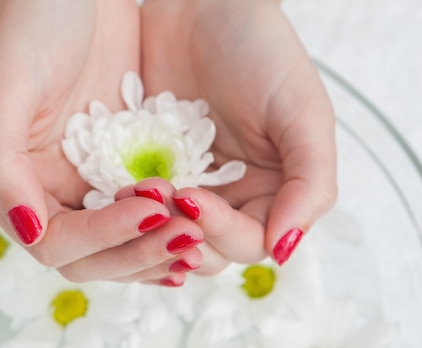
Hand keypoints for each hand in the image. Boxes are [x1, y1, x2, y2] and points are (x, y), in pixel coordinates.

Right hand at [0, 0, 202, 283]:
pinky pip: (145, 213)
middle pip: (91, 257)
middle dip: (138, 252)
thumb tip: (28, 233)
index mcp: (13, 184)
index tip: (149, 208)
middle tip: (186, 236)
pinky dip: (168, 226)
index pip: (55, 243)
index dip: (101, 237)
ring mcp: (86, 184)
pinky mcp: (119, 169)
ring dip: (158, 247)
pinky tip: (200, 227)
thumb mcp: (1, 88)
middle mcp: (47, 194)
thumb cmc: (31, 29)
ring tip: (199, 237)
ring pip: (121, 244)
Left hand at [140, 0, 336, 271]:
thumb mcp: (302, 112)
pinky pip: (132, 205)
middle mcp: (227, 197)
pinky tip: (111, 189)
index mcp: (269, 193)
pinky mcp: (144, 170)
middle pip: (204, 248)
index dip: (221, 232)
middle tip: (154, 195)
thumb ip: (310, 183)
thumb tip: (285, 249)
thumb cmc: (261, 52)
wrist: (202, 6)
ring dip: (147, 224)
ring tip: (129, 189)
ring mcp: (183, 185)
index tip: (192, 198)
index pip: (248, 242)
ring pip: (163, 234)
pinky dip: (123, 206)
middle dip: (178, 231)